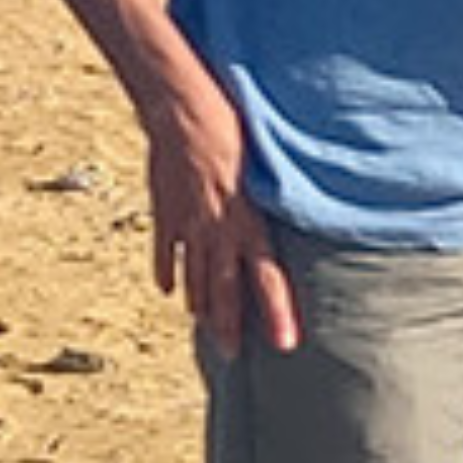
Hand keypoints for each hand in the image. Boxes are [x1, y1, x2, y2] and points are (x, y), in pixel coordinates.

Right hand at [138, 84, 295, 353]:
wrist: (178, 107)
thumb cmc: (232, 125)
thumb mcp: (265, 161)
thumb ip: (277, 195)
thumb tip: (297, 214)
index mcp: (248, 218)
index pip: (267, 277)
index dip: (277, 312)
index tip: (285, 344)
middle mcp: (217, 228)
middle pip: (225, 287)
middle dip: (229, 324)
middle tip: (232, 355)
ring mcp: (186, 221)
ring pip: (195, 273)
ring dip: (201, 304)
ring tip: (205, 327)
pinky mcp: (165, 208)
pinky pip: (166, 249)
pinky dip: (168, 270)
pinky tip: (170, 291)